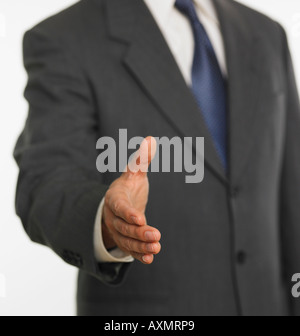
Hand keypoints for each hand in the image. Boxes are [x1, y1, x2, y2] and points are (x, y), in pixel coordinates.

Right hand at [102, 137, 160, 263]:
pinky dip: (140, 254)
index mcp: (115, 198)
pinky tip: (152, 257)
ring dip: (141, 246)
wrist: (119, 204)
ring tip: (156, 248)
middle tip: (155, 235)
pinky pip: (130, 249)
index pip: (119, 206)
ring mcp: (118, 229)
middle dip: (138, 232)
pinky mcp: (125, 240)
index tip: (140, 218)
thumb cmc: (128, 187)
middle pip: (123, 226)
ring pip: (127, 240)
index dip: (128, 212)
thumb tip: (151, 139)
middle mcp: (114, 216)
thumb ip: (141, 160)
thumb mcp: (134, 173)